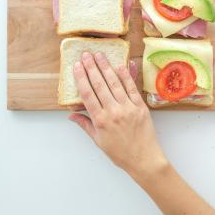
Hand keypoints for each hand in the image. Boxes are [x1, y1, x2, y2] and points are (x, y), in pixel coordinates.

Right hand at [68, 52, 167, 178]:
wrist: (143, 159)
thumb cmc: (120, 153)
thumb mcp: (98, 141)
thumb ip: (85, 125)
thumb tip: (71, 114)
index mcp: (101, 121)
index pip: (87, 94)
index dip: (81, 78)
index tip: (76, 66)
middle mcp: (113, 112)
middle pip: (99, 85)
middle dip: (91, 67)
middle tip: (86, 55)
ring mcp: (128, 108)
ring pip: (114, 83)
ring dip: (106, 67)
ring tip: (100, 55)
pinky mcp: (140, 107)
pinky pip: (132, 88)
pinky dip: (126, 76)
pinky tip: (120, 65)